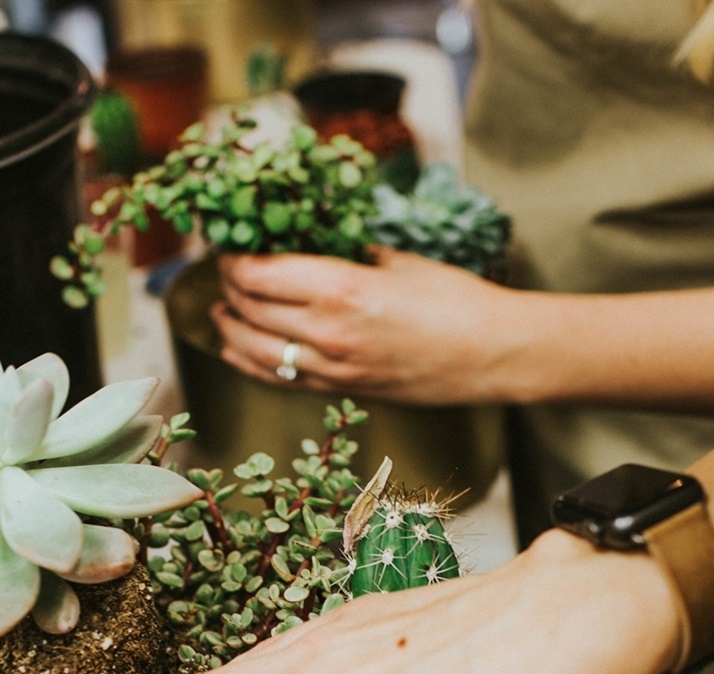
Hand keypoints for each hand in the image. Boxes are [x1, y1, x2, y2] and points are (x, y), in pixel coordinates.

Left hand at [213, 247, 523, 405]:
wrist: (492, 356)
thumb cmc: (456, 301)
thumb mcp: (398, 261)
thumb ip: (348, 253)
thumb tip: (311, 242)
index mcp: (340, 289)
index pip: (259, 273)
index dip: (235, 257)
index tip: (233, 243)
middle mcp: (326, 332)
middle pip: (250, 308)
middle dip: (230, 285)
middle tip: (228, 269)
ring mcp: (331, 369)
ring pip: (255, 350)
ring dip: (230, 326)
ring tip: (221, 310)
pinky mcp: (341, 391)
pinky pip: (279, 379)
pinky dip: (249, 362)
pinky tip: (236, 348)